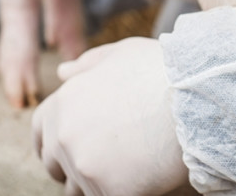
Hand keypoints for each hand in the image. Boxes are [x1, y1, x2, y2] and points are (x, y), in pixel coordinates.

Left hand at [32, 37, 187, 194]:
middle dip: (74, 160)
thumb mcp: (122, 54)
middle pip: (55, 163)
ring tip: (128, 163)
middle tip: (108, 154)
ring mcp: (85, 167)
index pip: (40, 130)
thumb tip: (63, 73)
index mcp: (63, 102)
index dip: (54, 136)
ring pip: (78, 187)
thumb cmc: (162, 71)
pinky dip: (122, 189)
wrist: (195, 97)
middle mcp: (65, 136)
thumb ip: (89, 64)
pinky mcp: (108, 191)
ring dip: (95, 179)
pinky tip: (143, 173)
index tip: (72, 141)